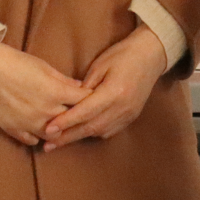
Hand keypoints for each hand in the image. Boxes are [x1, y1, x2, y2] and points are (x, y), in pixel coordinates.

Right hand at [0, 42, 88, 145]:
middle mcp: (46, 112)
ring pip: (52, 136)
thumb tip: (80, 88)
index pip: (84, 102)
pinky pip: (31, 140)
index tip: (90, 99)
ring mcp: (29, 124)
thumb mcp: (44, 66)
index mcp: (56, 93)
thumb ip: (63, 80)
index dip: (89, 100)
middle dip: (75, 118)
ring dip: (56, 130)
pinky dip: (36, 136)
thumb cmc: (16, 62)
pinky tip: (37, 128)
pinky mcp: (14, 129)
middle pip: (70, 122)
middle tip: (76, 114)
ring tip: (56, 124)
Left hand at [41, 25, 166, 148]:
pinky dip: (94, 133)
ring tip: (60, 141)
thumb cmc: (123, 54)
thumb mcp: (100, 65)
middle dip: (68, 136)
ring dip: (79, 137)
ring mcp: (128, 114)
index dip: (66, 122)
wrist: (151, 55)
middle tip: (48, 145)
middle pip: (91, 127)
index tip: (49, 129)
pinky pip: (110, 130)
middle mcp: (122, 107)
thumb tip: (70, 103)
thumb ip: (85, 86)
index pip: (85, 112)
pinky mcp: (131, 117)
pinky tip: (82, 133)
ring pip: (100, 131)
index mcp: (114, 92)